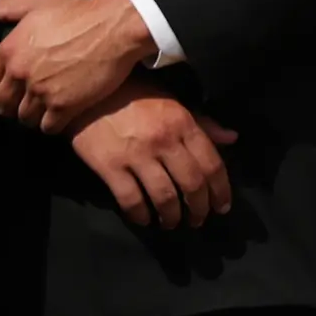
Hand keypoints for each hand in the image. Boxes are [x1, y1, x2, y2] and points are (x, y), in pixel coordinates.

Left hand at [0, 0, 157, 133]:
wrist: (114, 29)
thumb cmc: (77, 14)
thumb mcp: (37, 5)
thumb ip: (5, 8)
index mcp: (9, 50)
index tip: (8, 89)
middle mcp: (20, 73)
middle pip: (4, 102)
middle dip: (12, 106)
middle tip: (23, 106)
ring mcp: (41, 91)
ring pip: (25, 117)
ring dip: (32, 117)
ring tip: (41, 113)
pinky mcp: (64, 106)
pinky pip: (47, 127)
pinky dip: (51, 126)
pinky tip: (58, 119)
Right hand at [69, 81, 240, 229]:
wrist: (85, 92)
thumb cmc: (131, 93)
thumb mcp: (171, 100)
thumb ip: (201, 122)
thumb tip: (231, 138)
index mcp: (182, 123)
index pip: (212, 164)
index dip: (221, 191)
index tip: (221, 206)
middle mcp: (163, 141)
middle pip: (192, 184)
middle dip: (199, 208)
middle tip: (198, 220)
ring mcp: (135, 155)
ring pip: (164, 196)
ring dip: (172, 216)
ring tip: (171, 223)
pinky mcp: (109, 166)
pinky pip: (131, 199)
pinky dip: (140, 215)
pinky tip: (143, 219)